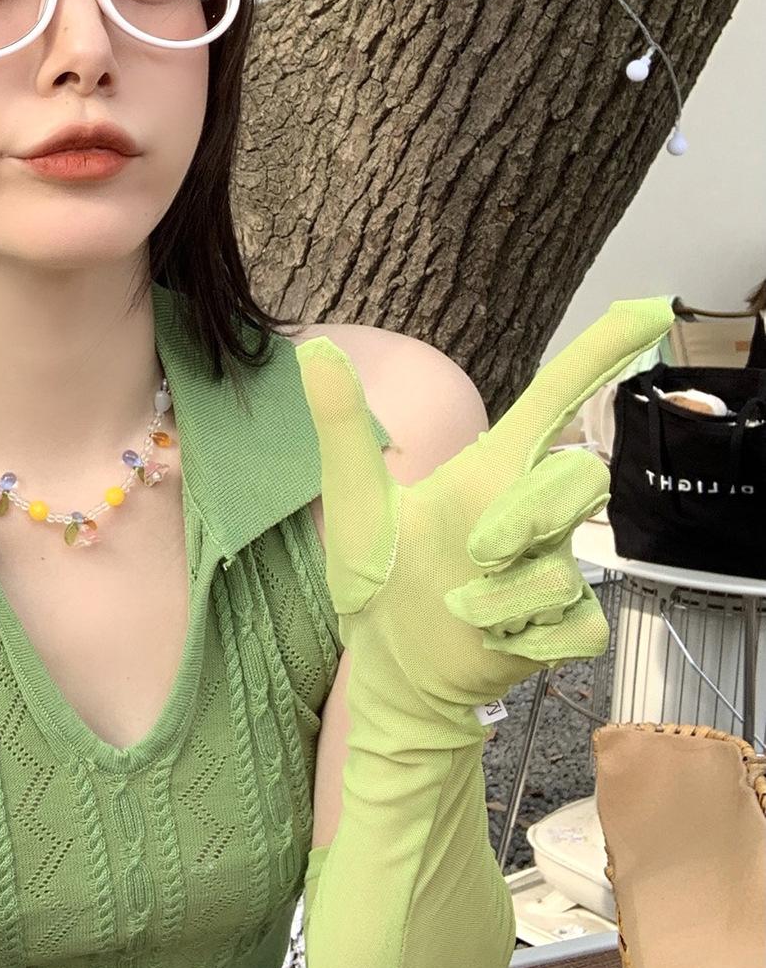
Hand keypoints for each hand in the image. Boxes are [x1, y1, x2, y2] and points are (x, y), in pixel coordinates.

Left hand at [296, 298, 673, 744]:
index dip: (599, 353)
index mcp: (488, 471)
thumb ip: (342, 425)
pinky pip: (575, 625)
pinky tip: (487, 639)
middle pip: (581, 478)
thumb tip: (317, 347)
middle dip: (529, 514)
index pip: (555, 399)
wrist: (385, 658)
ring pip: (567, 563)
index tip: (649, 309)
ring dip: (503, 592)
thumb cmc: (376, 570)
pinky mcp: (564, 629)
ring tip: (458, 603)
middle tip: (475, 549)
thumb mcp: (353, 497)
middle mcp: (528, 512)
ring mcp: (552, 569)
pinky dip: (521, 637)